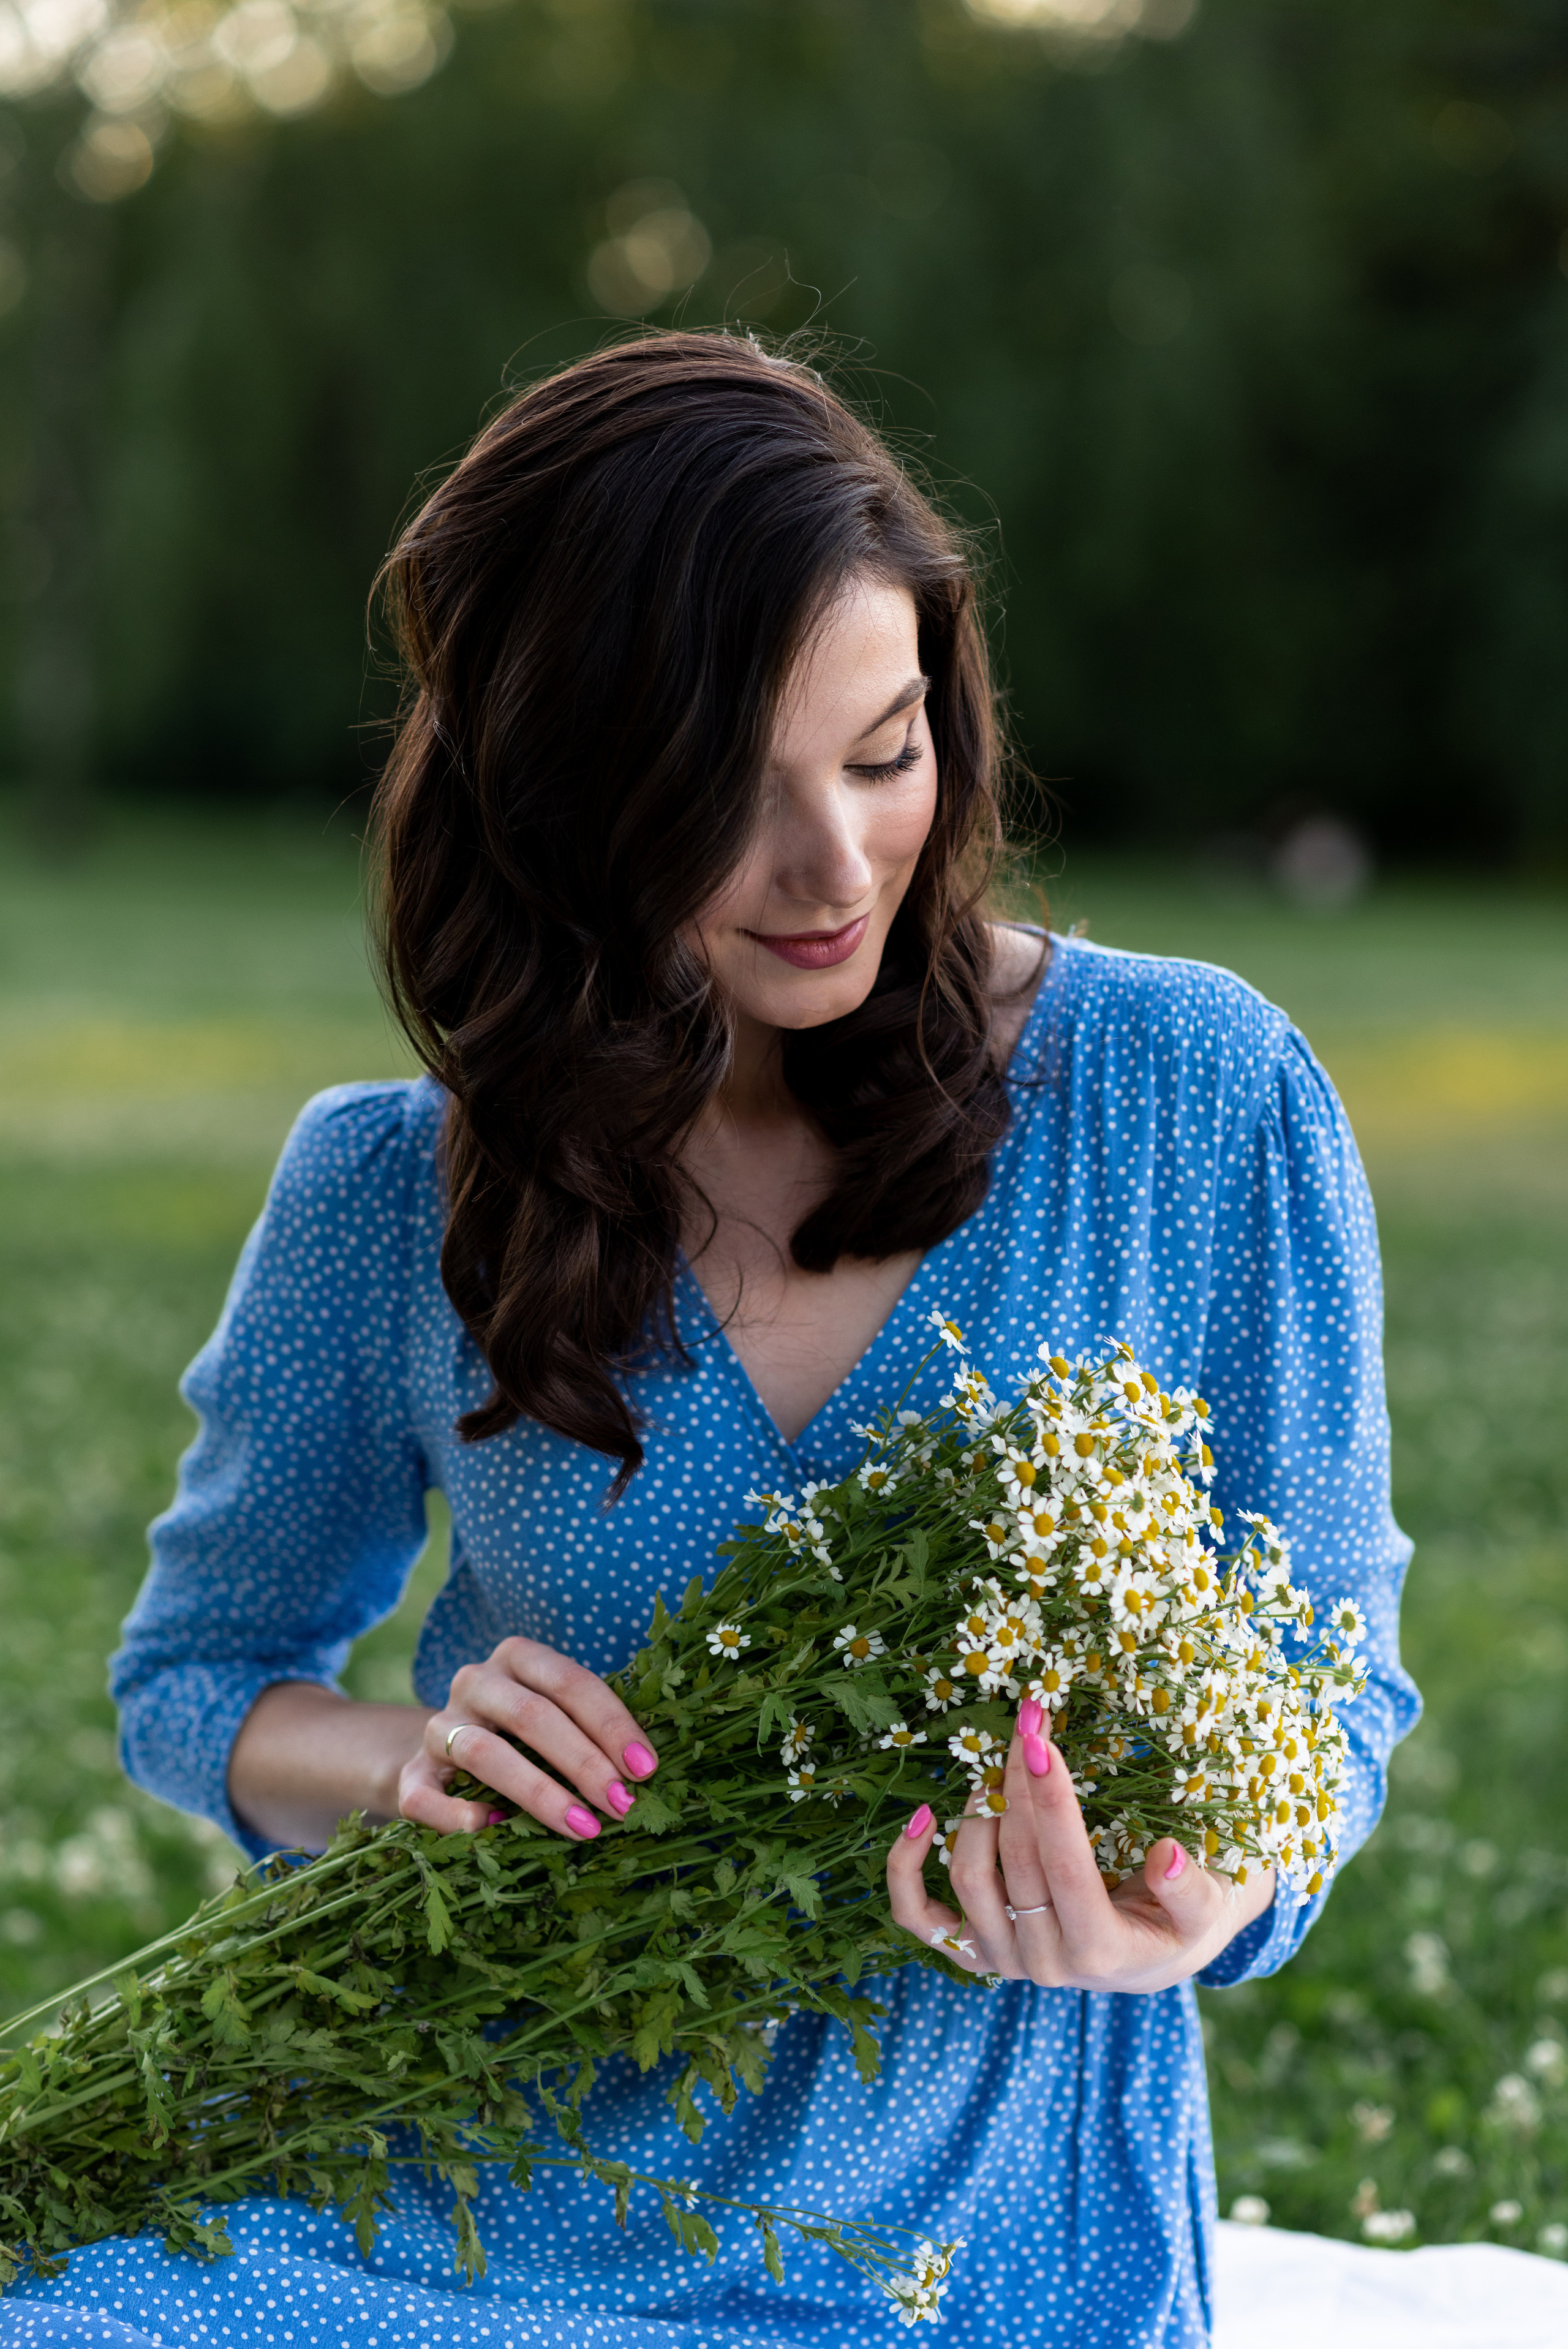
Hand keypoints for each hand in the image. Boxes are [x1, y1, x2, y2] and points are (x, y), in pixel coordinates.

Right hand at [400, 1635, 658, 1842]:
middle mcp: (475, 1681)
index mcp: (519, 1658)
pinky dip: (460, 1817)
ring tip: (583, 1828)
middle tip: (621, 1804)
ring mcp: (439, 1726)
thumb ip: (588, 1730)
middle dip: (584, 1762)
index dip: (612, 1725)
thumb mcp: (554, 1716)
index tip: (645, 1769)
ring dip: (539, 1794)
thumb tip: (643, 1773)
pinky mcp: (409, 1773)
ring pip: (484, 1753)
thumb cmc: (520, 1737)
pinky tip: (496, 1830)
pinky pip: (426, 1798)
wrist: (442, 1758)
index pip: (572, 1682)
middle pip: (532, 1716)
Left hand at [885, 1703, 1273, 1991]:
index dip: (1052, 1803)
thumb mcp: (1209, 1909)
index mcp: (1102, 1951)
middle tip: (1027, 1722)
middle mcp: (1045, 1963)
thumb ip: (1191, 1890)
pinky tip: (920, 1817)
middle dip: (1018, 1783)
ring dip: (977, 1810)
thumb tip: (1167, 1857)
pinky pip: (920, 1919)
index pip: (1067, 1868)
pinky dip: (906, 1870)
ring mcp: (1003, 1960)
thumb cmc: (1184, 1919)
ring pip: (969, 1880)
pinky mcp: (975, 1952)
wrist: (1156, 1953)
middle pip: (1016, 1861)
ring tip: (998, 1762)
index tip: (1042, 1740)